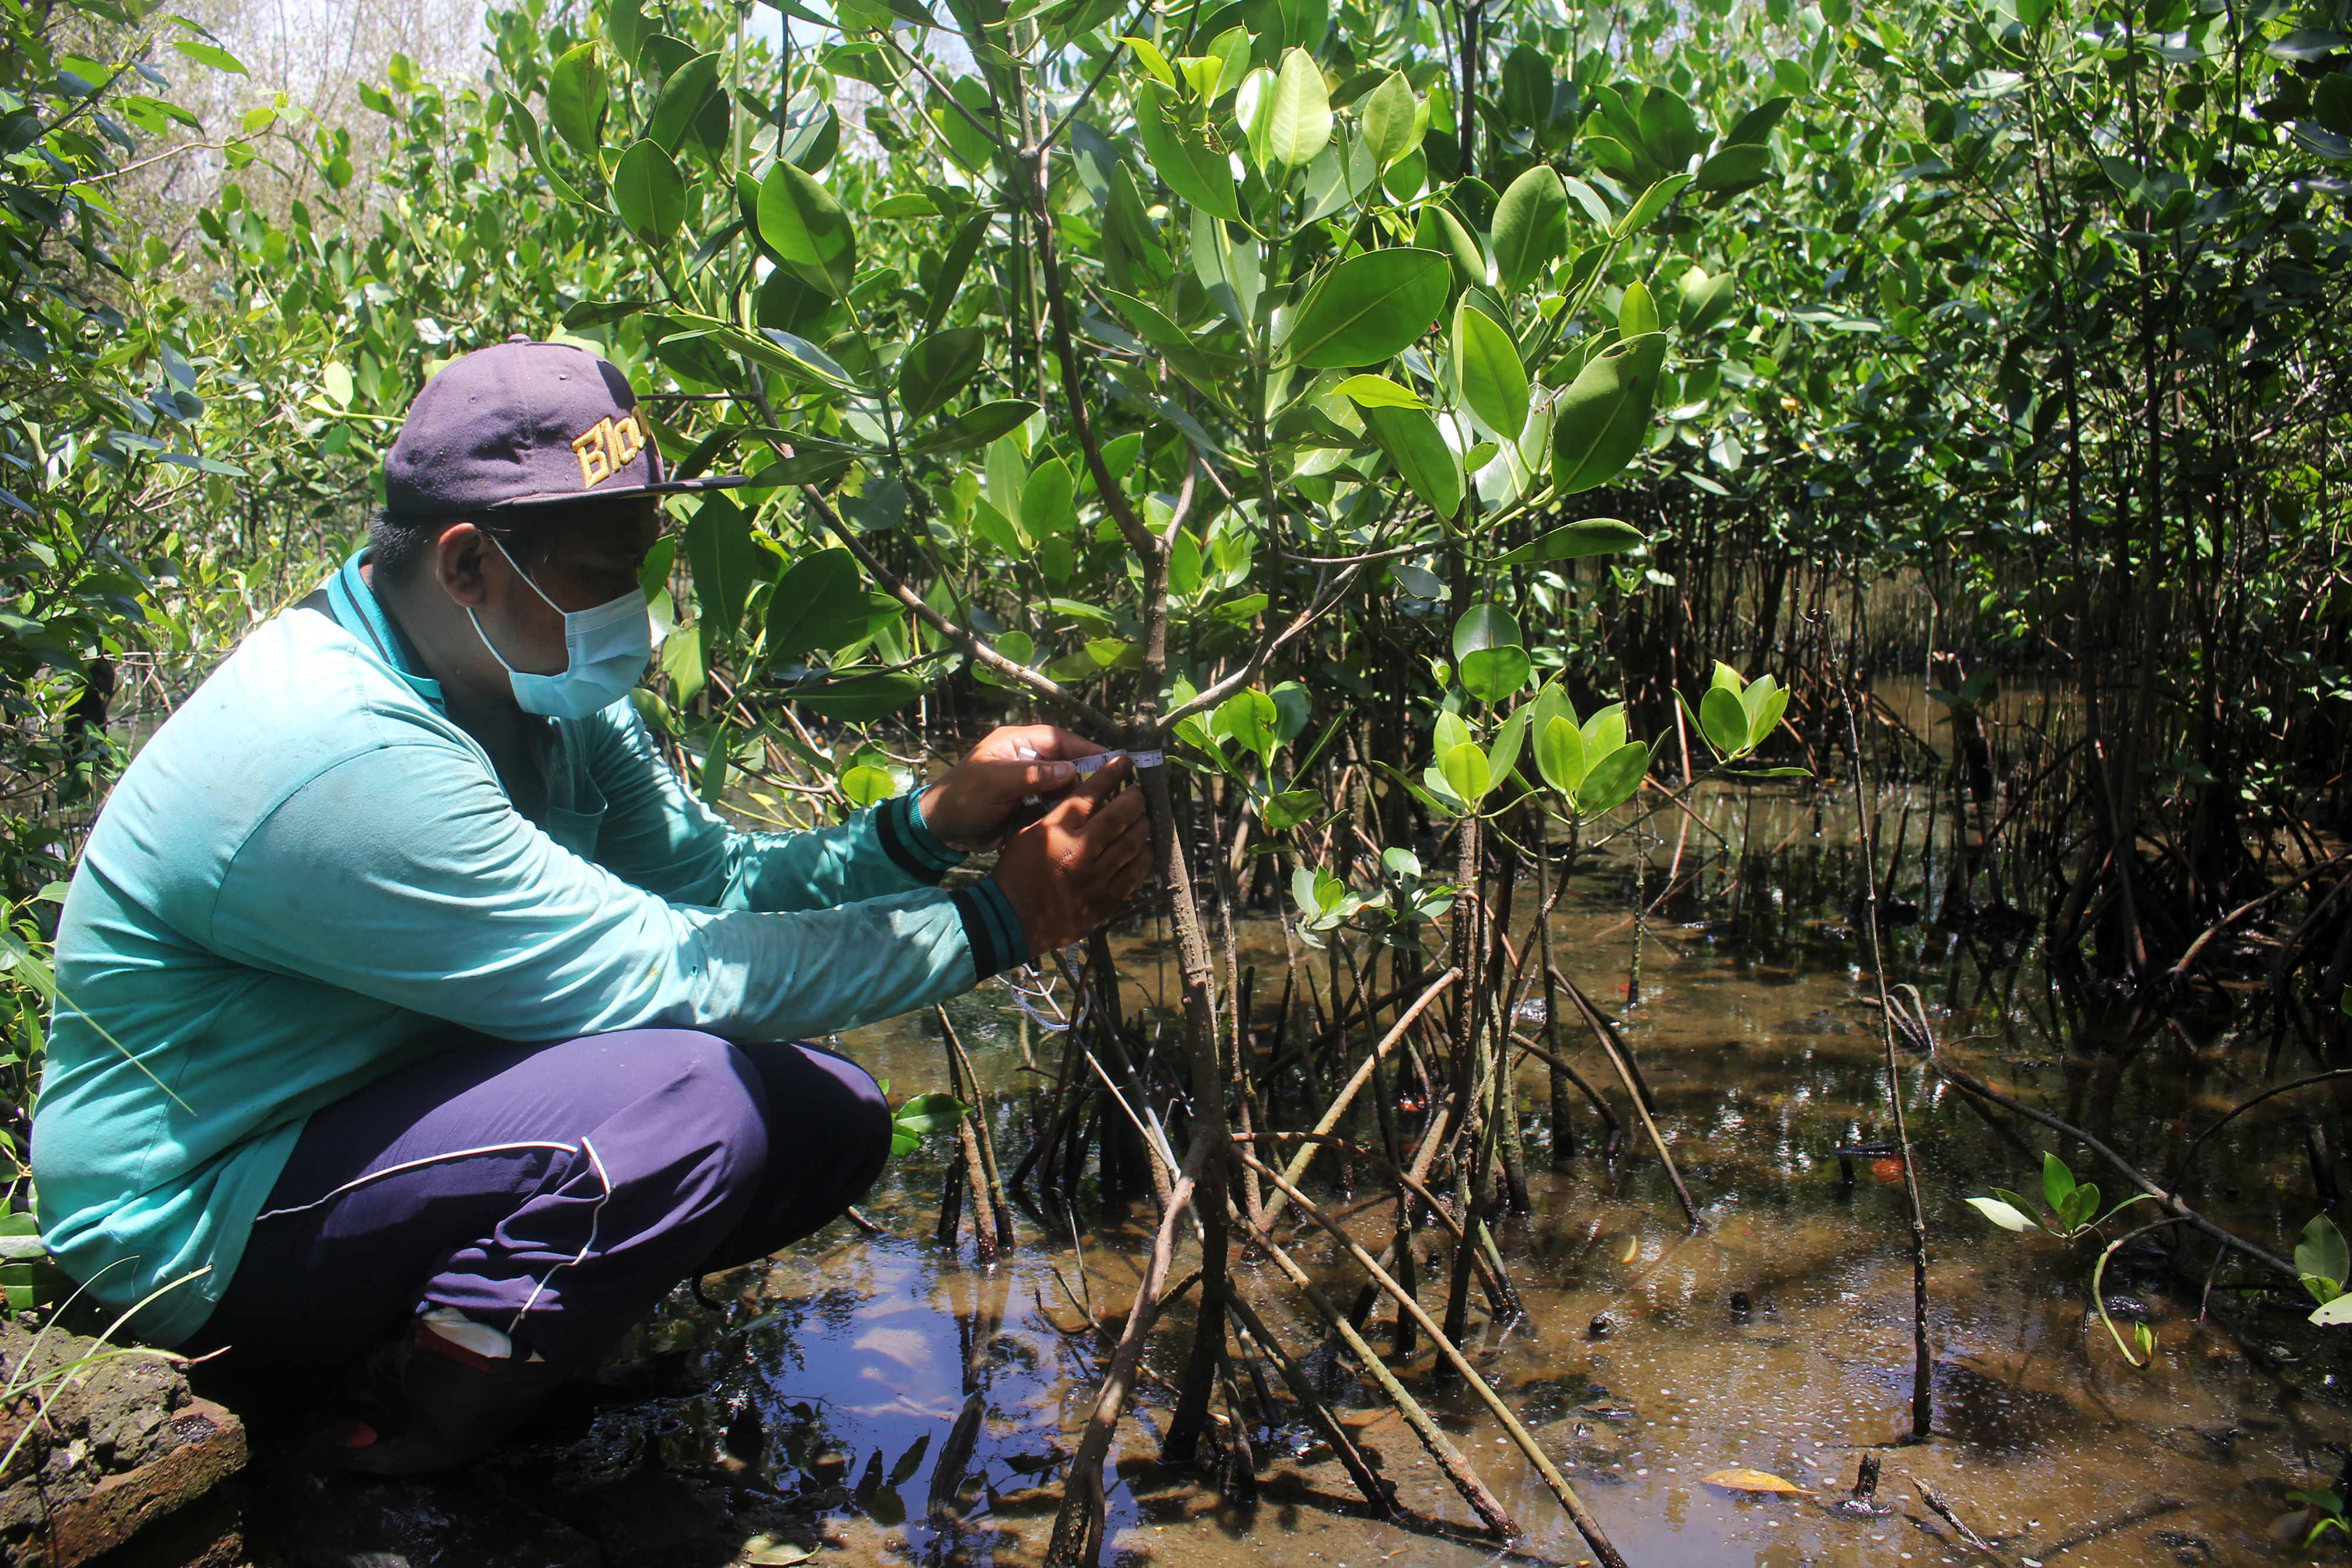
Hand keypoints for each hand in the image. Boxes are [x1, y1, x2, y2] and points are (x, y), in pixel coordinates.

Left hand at [919, 725, 1107, 850]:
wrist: (941, 829)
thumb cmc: (963, 799)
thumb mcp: (995, 783)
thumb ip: (1033, 775)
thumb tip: (1073, 770)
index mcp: (1016, 742)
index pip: (1059, 739)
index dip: (1087, 748)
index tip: (1114, 760)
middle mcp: (1026, 758)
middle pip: (1067, 761)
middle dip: (1084, 776)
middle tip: (1110, 792)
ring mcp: (1027, 782)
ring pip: (1064, 785)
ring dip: (1074, 797)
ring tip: (1094, 810)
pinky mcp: (1028, 803)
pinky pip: (1054, 803)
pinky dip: (1063, 811)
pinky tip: (1077, 822)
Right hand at [989, 757, 1153, 956]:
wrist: (1011, 919)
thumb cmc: (1016, 872)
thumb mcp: (1027, 834)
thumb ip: (1057, 814)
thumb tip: (1089, 796)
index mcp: (1055, 829)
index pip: (1091, 793)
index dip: (1113, 774)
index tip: (1125, 763)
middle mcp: (1078, 850)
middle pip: (1120, 815)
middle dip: (1135, 799)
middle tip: (1139, 793)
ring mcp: (1094, 878)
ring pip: (1132, 844)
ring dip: (1143, 826)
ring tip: (1144, 819)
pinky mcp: (1104, 901)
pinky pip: (1134, 875)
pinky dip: (1144, 858)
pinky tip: (1145, 849)